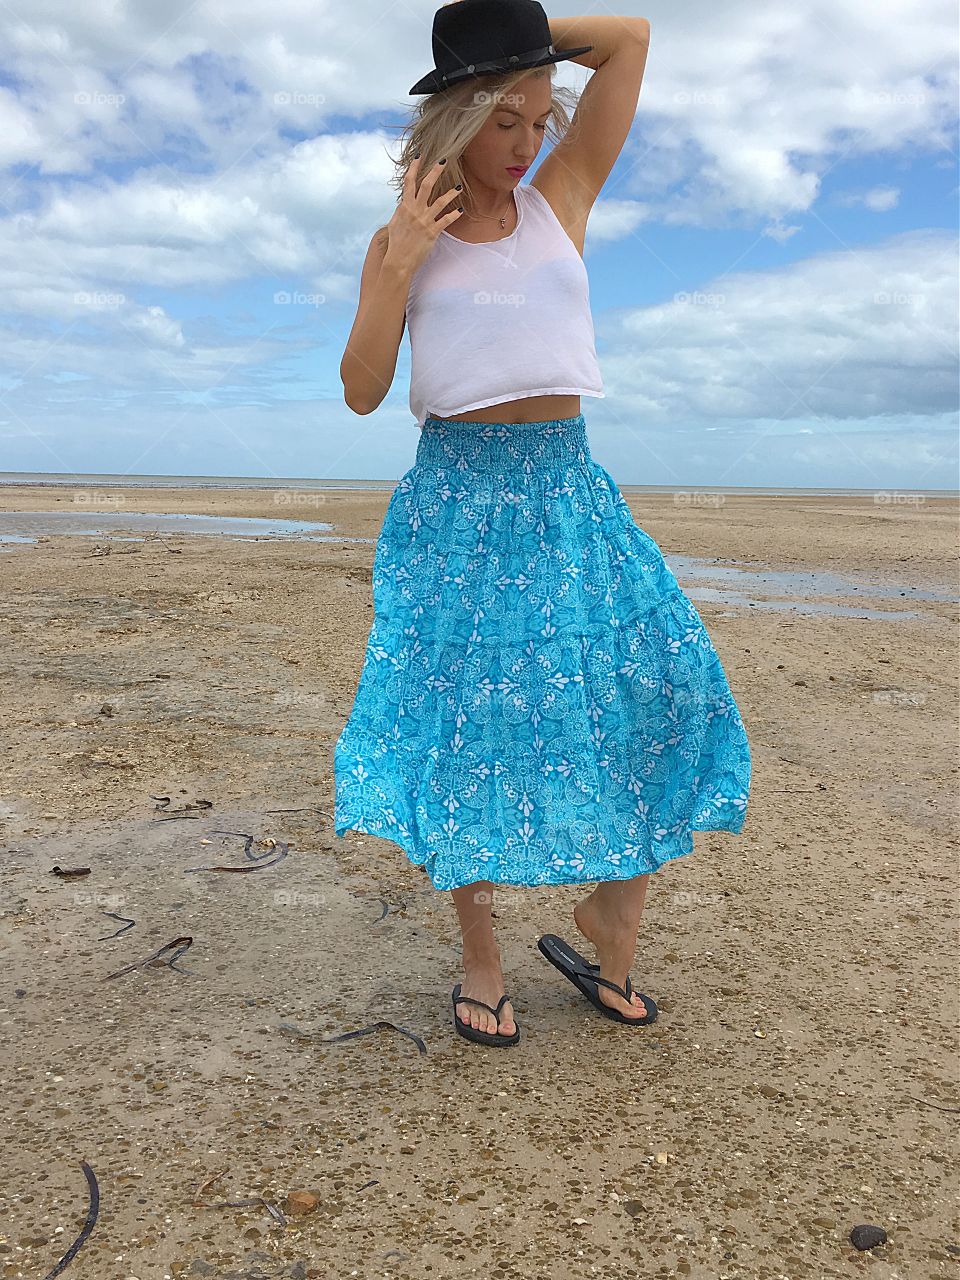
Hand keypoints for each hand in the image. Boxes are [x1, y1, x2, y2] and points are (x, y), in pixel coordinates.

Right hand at [383, 157, 463, 274]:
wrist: (398, 260)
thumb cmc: (396, 244)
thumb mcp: (395, 224)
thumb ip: (401, 212)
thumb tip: (403, 204)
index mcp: (404, 206)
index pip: (409, 182)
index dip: (414, 168)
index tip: (419, 156)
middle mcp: (414, 211)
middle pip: (426, 185)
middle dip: (435, 171)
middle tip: (443, 160)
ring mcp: (424, 221)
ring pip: (440, 201)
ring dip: (451, 193)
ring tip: (459, 186)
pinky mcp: (432, 232)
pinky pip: (446, 220)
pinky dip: (454, 214)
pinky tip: (460, 210)